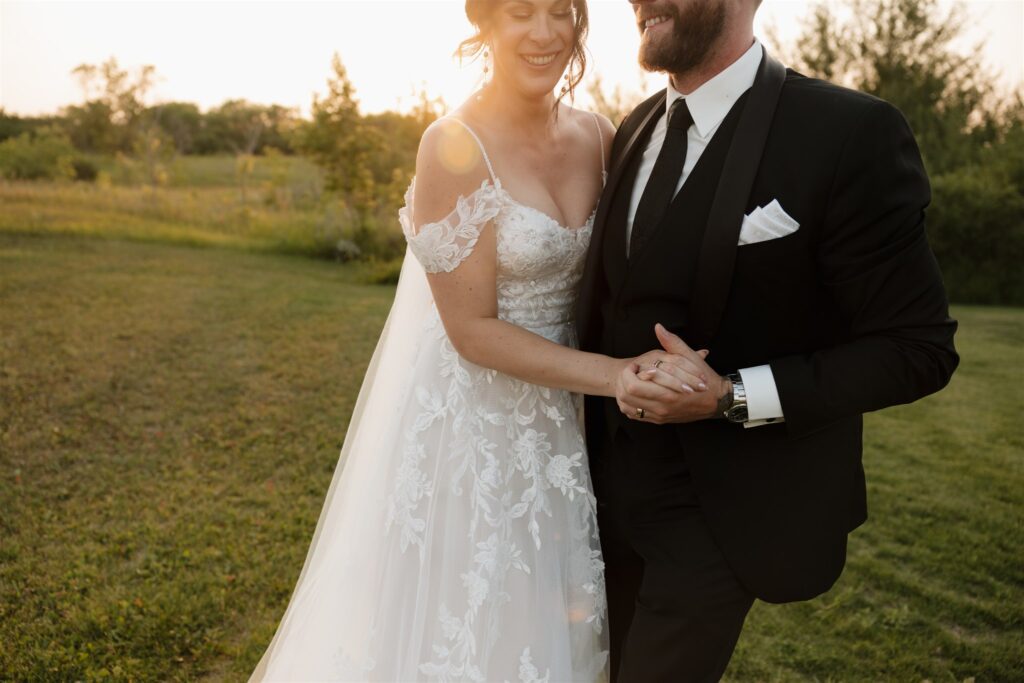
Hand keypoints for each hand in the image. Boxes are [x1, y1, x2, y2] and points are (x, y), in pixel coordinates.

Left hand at [616, 324, 730, 423]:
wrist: (716, 402)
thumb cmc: (704, 379)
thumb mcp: (690, 358)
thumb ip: (673, 343)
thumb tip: (658, 327)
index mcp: (667, 394)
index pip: (632, 385)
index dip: (629, 372)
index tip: (637, 365)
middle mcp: (661, 408)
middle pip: (626, 396)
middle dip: (623, 380)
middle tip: (632, 372)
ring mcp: (659, 416)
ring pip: (626, 406)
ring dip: (623, 392)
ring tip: (633, 381)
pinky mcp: (658, 420)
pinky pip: (634, 415)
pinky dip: (630, 404)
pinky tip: (635, 394)